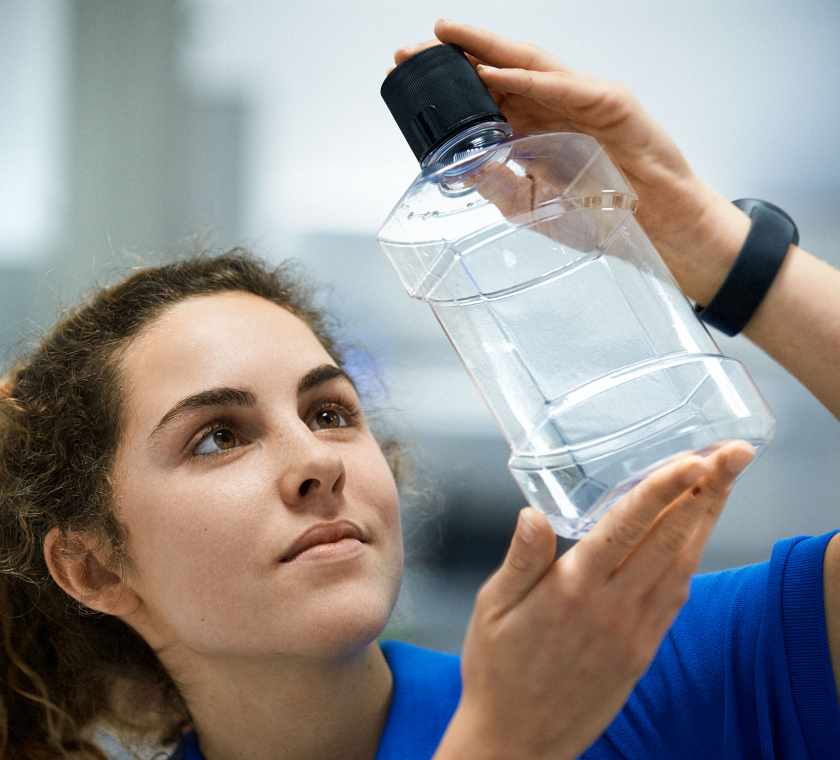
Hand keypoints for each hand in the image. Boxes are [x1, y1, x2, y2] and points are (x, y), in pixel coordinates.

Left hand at [393, 20, 750, 305]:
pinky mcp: (609, 101)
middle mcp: (551, 108)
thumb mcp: (531, 204)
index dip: (446, 86)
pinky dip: (528, 77)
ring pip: (527, 64)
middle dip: (453, 59)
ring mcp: (579, 100)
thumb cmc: (600, 214)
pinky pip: (563, 84)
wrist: (656, 230)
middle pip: (496, 73)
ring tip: (446, 39)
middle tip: (410, 51)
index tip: (405, 77)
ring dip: (484, 51)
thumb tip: (452, 165)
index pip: (482, 98)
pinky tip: (495, 72)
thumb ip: (496, 182)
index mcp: (532, 130)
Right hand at [434, 441, 753, 759]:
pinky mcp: (643, 651)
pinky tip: (695, 538)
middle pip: (670, 539)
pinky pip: (675, 597)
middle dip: (704, 492)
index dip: (664, 490)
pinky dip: (691, 559)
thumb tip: (533, 513)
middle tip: (731, 455)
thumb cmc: (497, 668)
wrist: (519, 740)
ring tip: (723, 483)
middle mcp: (614, 607)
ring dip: (705, 521)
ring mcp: (635, 632)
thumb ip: (521, 560)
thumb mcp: (493, 608)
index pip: (628, 528)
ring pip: (681, 565)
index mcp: (574, 590)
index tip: (694, 460)